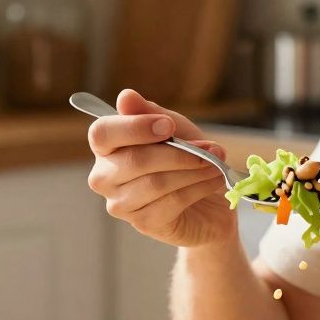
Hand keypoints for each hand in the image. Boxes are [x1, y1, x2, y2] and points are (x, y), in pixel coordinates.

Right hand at [86, 89, 237, 246]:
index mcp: (106, 147)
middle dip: (178, 152)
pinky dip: (198, 188)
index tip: (169, 126)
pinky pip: (171, 202)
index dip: (135, 127)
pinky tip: (214, 180)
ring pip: (156, 183)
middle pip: (133, 160)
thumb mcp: (174, 129)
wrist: (208, 203)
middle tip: (211, 148)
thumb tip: (126, 96)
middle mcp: (104, 177)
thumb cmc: (185, 159)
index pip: (102, 134)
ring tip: (216, 163)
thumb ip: (150, 113)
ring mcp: (120, 204)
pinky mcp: (143, 223)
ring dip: (194, 170)